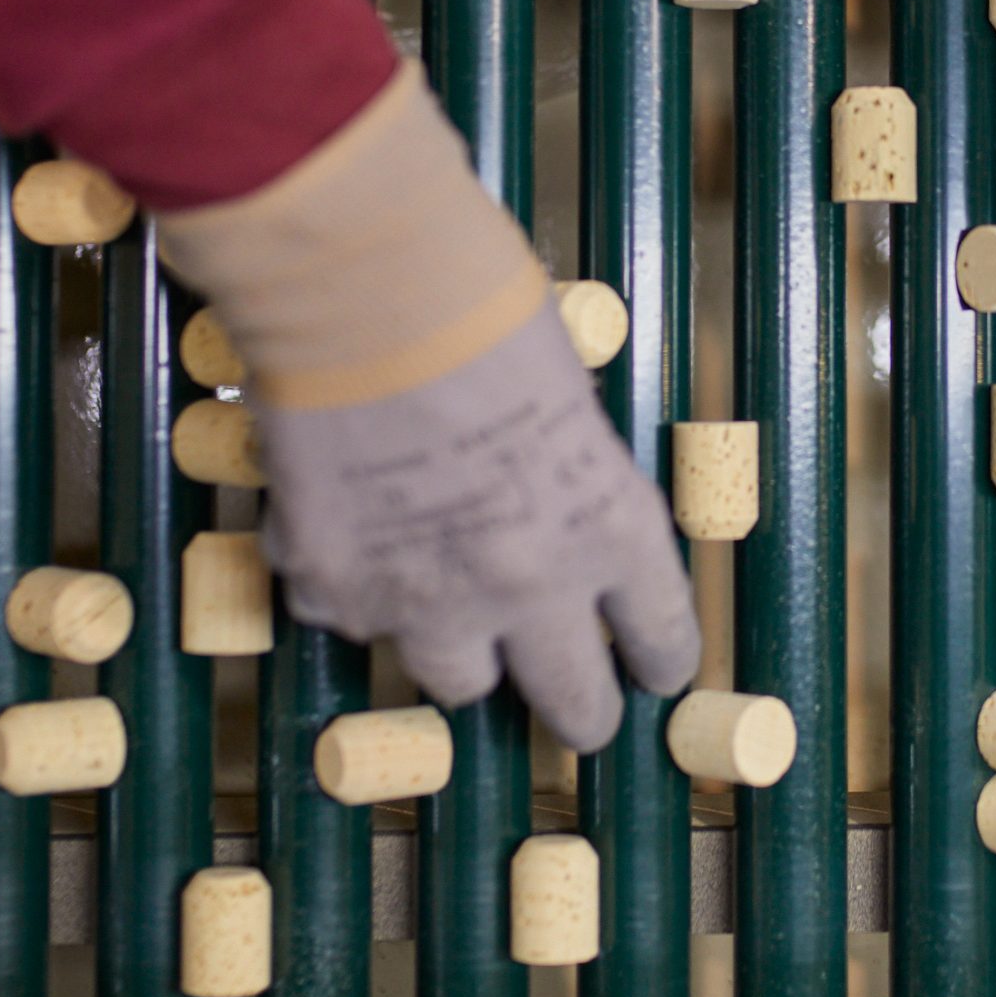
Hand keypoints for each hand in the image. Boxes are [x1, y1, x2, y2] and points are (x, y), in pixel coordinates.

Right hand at [256, 303, 699, 753]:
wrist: (358, 289)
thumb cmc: (479, 308)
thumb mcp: (568, 401)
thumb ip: (572, 478)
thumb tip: (555, 513)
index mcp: (610, 526)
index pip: (661, 635)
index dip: (660, 658)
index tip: (654, 672)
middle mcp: (528, 583)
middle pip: (573, 700)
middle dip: (581, 707)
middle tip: (577, 707)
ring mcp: (425, 598)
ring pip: (457, 679)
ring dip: (459, 642)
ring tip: (448, 597)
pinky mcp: (333, 588)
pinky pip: (350, 617)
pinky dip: (355, 587)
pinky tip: (353, 531)